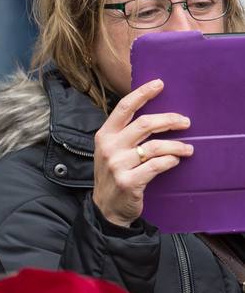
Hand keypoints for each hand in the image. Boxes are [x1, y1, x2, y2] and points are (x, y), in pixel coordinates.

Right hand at [92, 79, 192, 227]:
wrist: (106, 208)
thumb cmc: (114, 174)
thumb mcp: (111, 151)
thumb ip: (125, 134)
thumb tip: (155, 115)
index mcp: (104, 136)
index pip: (124, 108)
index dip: (143, 94)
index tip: (160, 84)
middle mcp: (108, 148)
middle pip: (145, 124)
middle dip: (170, 120)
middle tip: (185, 122)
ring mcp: (117, 165)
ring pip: (155, 146)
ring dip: (177, 146)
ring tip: (188, 149)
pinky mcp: (128, 181)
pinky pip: (157, 165)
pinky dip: (170, 161)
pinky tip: (174, 161)